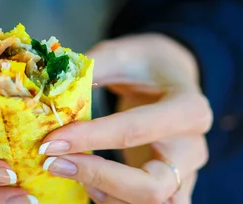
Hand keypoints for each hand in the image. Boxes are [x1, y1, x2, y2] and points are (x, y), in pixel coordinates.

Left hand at [39, 34, 212, 203]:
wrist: (172, 75)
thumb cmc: (148, 63)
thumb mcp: (122, 54)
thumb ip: (90, 70)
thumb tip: (49, 92)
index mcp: (189, 108)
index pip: (136, 130)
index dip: (90, 139)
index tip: (51, 142)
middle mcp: (192, 147)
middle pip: (153, 188)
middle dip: (99, 179)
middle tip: (55, 163)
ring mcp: (186, 173)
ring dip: (103, 194)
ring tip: (69, 167)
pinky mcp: (172, 187)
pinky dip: (112, 199)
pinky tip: (87, 181)